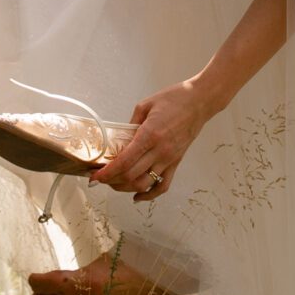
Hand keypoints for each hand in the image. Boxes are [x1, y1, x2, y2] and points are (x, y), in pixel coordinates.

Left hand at [91, 78, 214, 200]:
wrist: (200, 101)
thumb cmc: (174, 99)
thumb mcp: (145, 105)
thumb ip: (130, 124)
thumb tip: (119, 139)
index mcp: (150, 135)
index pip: (124, 162)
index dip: (107, 173)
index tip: (95, 176)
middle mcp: (160, 150)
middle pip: (131, 176)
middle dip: (111, 180)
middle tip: (100, 178)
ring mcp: (169, 159)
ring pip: (144, 183)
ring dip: (126, 188)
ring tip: (115, 183)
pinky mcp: (176, 162)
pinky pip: (163, 185)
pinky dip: (149, 194)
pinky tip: (137, 195)